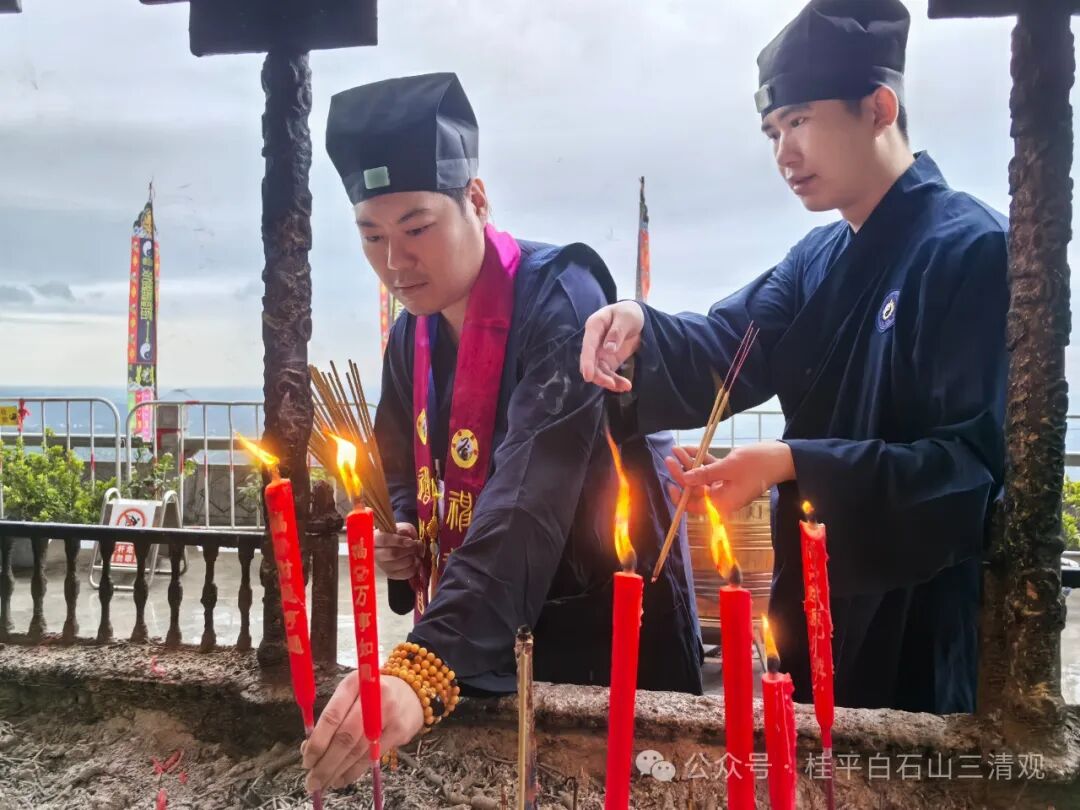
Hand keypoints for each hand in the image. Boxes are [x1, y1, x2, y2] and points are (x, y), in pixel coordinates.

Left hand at [302, 671, 424, 791]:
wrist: (411, 692)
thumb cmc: (371, 696)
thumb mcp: (351, 694)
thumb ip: (331, 718)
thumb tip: (308, 749)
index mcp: (353, 683)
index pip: (332, 716)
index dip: (318, 742)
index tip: (307, 760)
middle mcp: (372, 696)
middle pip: (345, 736)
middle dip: (326, 763)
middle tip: (312, 780)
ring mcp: (389, 713)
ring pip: (358, 750)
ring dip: (337, 771)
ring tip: (323, 783)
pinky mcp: (399, 730)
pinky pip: (372, 757)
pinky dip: (353, 771)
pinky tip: (341, 779)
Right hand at [375, 522, 421, 579]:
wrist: (390, 547)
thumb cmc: (394, 536)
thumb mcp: (399, 528)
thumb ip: (406, 530)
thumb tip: (412, 539)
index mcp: (374, 540)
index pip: (384, 540)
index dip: (399, 540)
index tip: (410, 540)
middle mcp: (375, 555)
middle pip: (393, 554)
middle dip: (409, 549)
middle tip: (416, 545)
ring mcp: (382, 567)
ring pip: (401, 564)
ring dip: (413, 558)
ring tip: (415, 552)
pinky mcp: (391, 575)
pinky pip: (406, 573)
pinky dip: (415, 567)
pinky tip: (415, 561)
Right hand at [579, 301, 645, 392]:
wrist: (636, 316)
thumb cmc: (628, 313)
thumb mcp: (626, 318)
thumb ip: (617, 332)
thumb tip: (608, 349)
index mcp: (594, 327)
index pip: (588, 346)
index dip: (587, 362)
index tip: (588, 377)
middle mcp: (593, 342)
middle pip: (591, 363)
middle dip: (599, 376)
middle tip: (612, 384)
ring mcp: (600, 352)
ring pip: (599, 371)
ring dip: (609, 381)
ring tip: (625, 386)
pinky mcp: (609, 360)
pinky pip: (609, 374)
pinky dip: (616, 381)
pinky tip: (626, 386)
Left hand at [665, 442, 794, 515]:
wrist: (782, 458)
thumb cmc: (757, 465)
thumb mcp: (727, 468)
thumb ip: (704, 474)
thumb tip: (684, 480)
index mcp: (723, 504)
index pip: (695, 505)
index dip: (681, 497)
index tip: (670, 483)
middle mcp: (722, 498)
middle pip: (696, 489)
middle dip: (682, 474)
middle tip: (669, 458)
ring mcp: (726, 486)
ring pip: (701, 477)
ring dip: (689, 464)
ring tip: (676, 449)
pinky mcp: (729, 476)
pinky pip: (711, 470)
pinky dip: (701, 460)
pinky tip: (690, 448)